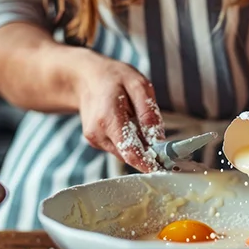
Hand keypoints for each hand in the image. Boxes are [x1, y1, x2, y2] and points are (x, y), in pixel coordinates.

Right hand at [76, 51, 164, 172]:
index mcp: (108, 119)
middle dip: (147, 152)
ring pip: (125, 153)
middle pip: (129, 155)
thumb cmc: (113, 77)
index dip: (148, 164)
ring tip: (136, 120)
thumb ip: (148, 112)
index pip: (130, 151)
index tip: (163, 170)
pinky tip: (127, 123)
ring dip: (138, 144)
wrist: (85, 78)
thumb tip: (159, 139)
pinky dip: (129, 141)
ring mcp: (95, 140)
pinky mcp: (96, 142)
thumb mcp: (138, 84)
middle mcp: (98, 134)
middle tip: (160, 141)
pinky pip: (119, 148)